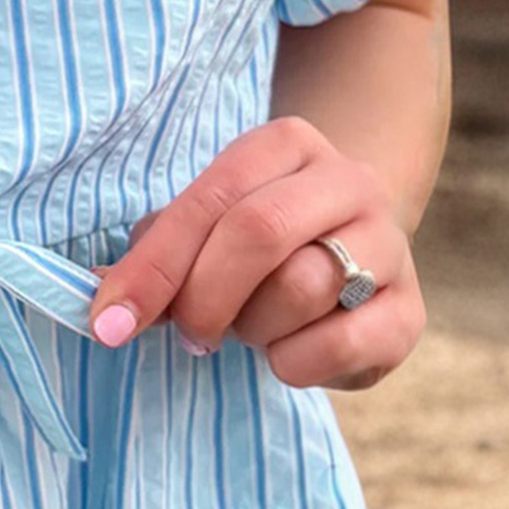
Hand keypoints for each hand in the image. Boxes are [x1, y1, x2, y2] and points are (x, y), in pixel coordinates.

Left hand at [86, 115, 426, 391]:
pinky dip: (295, 363)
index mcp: (286, 145)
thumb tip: (98, 299)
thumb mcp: (202, 232)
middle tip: (190, 334)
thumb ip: (154, 255)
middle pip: (258, 233)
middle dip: (203, 298)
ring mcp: (390, 243)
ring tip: (251, 328)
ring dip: (253, 328)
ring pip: (301, 287)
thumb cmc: (256, 246)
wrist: (353, 260)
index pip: (211, 198)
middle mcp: (348, 180)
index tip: (109, 322)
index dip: (153, 266)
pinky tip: (288, 353)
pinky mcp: (410, 312)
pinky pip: (340, 344)